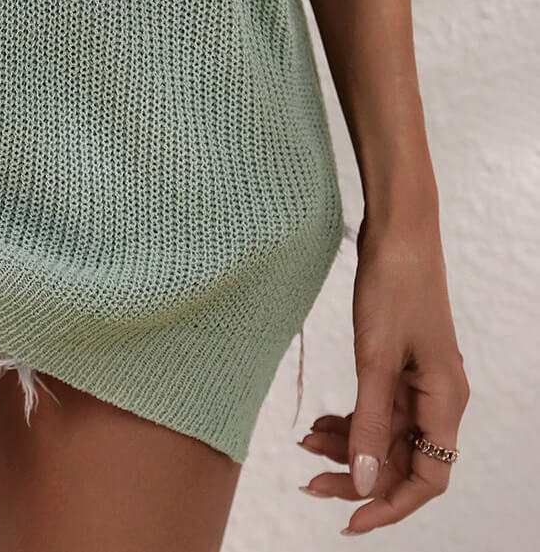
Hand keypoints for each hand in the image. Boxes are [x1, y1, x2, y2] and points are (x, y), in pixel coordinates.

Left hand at [297, 208, 469, 534]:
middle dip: (358, 476)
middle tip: (308, 481)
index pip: (428, 479)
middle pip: (402, 461)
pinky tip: (318, 422)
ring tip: (305, 445)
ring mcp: (419, 382)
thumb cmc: (395, 284)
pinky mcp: (399, 364)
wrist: (397, 229)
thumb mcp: (375, 357)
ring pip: (384, 435)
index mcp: (444, 402)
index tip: (349, 520)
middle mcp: (437, 398)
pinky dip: (349, 419)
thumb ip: (368, 422)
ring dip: (348, 447)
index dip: (390, 505)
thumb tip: (362, 481)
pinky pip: (376, 409)